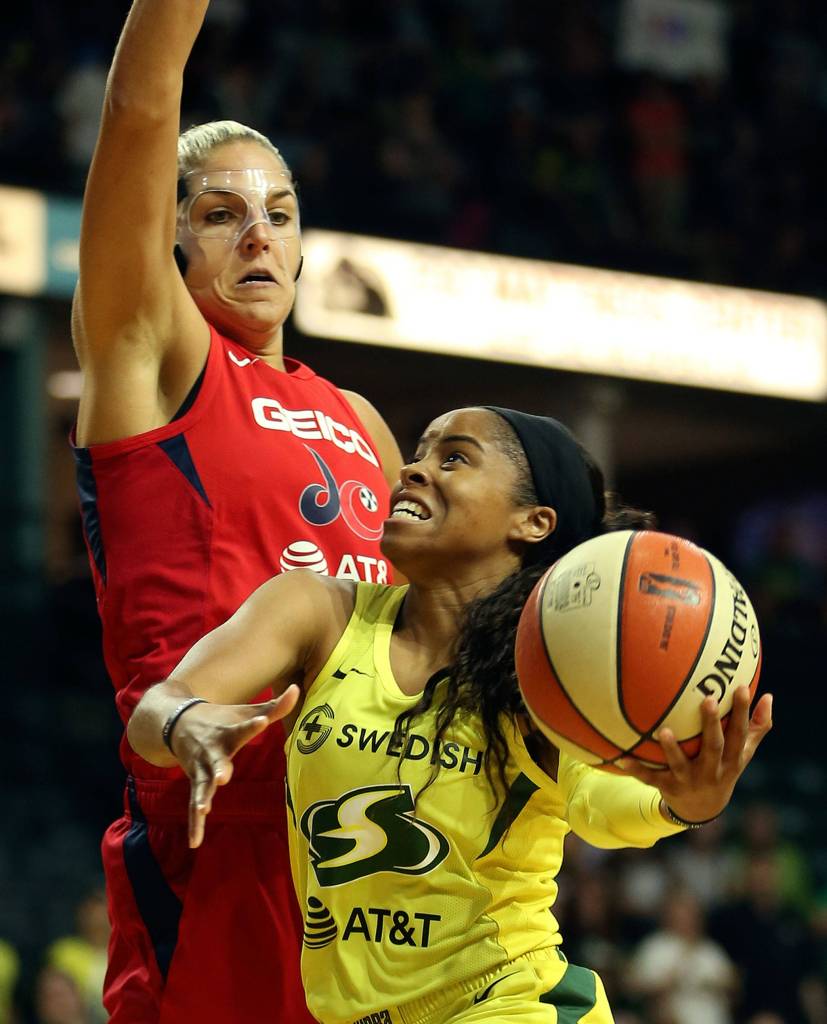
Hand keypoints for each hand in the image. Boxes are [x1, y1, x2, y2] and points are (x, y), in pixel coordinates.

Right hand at [169, 686, 300, 847]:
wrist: (179, 721)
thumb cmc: (223, 718)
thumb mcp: (246, 712)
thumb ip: (274, 707)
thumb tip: (297, 688)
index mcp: (228, 733)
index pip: (243, 728)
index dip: (253, 725)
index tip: (263, 721)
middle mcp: (212, 751)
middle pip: (217, 760)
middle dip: (219, 768)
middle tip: (224, 776)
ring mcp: (201, 769)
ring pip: (202, 785)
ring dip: (202, 797)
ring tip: (204, 809)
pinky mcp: (195, 782)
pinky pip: (193, 805)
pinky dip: (194, 823)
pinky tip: (195, 841)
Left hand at [616, 686, 772, 824]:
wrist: (702, 810)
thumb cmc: (723, 768)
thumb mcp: (742, 753)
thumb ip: (755, 727)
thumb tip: (769, 696)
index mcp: (731, 760)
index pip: (739, 733)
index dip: (742, 712)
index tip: (742, 687)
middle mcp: (712, 771)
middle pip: (713, 747)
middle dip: (712, 725)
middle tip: (708, 699)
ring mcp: (689, 781)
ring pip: (680, 765)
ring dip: (671, 750)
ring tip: (663, 731)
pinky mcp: (668, 788)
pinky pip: (650, 778)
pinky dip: (636, 769)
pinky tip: (621, 757)